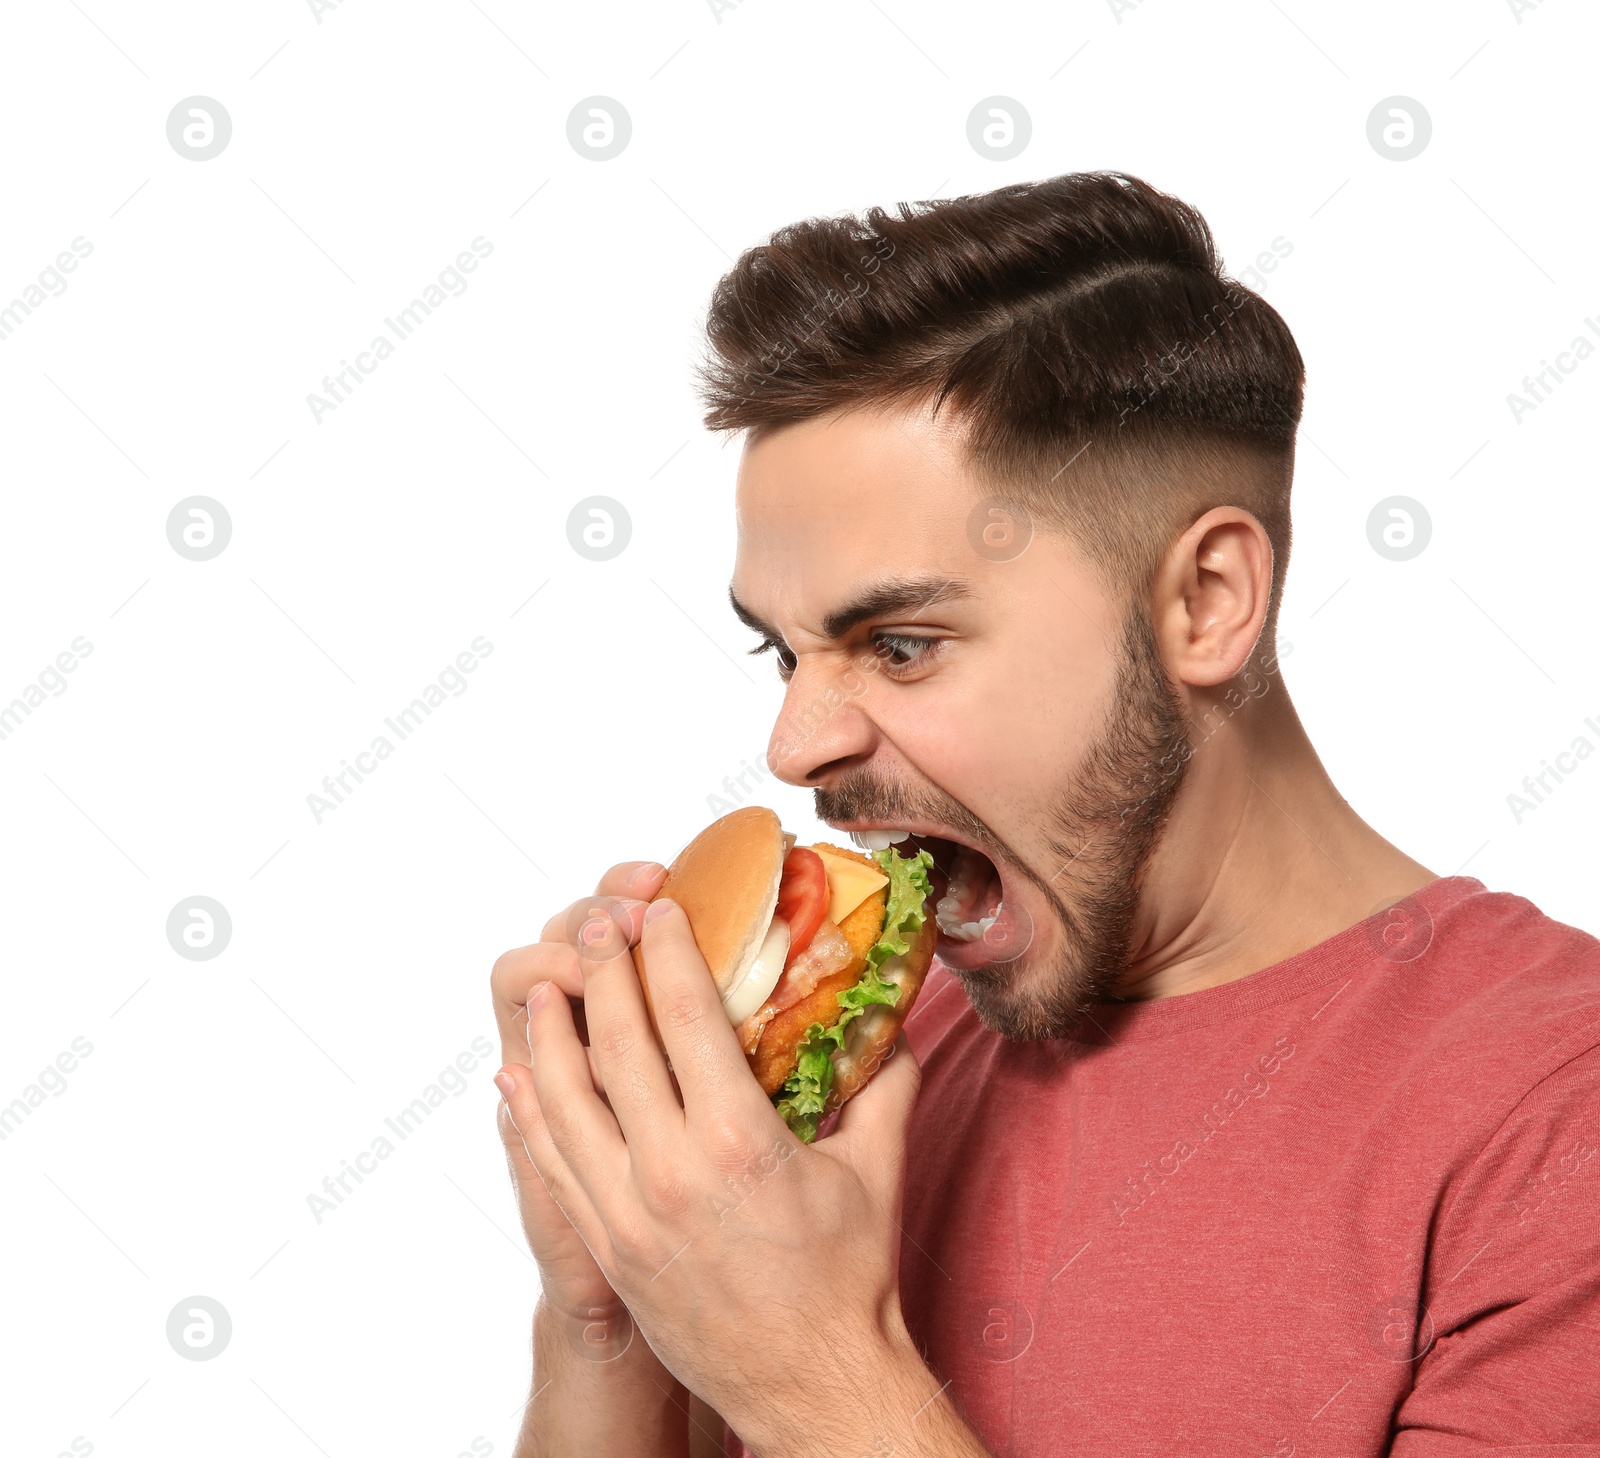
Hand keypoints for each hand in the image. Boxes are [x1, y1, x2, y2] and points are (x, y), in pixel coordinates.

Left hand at [497, 893, 933, 1452]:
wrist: (810, 1385)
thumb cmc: (847, 1280)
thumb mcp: (876, 1170)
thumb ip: (884, 1084)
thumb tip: (893, 1021)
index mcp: (737, 1141)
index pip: (686, 1018)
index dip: (669, 953)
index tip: (661, 911)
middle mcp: (671, 1171)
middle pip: (618, 1045)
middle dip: (604, 971)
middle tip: (600, 923)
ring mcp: (628, 1214)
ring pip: (568, 1101)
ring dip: (554, 1034)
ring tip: (550, 984)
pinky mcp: (609, 1249)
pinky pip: (554, 1166)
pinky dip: (532, 1114)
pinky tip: (521, 1076)